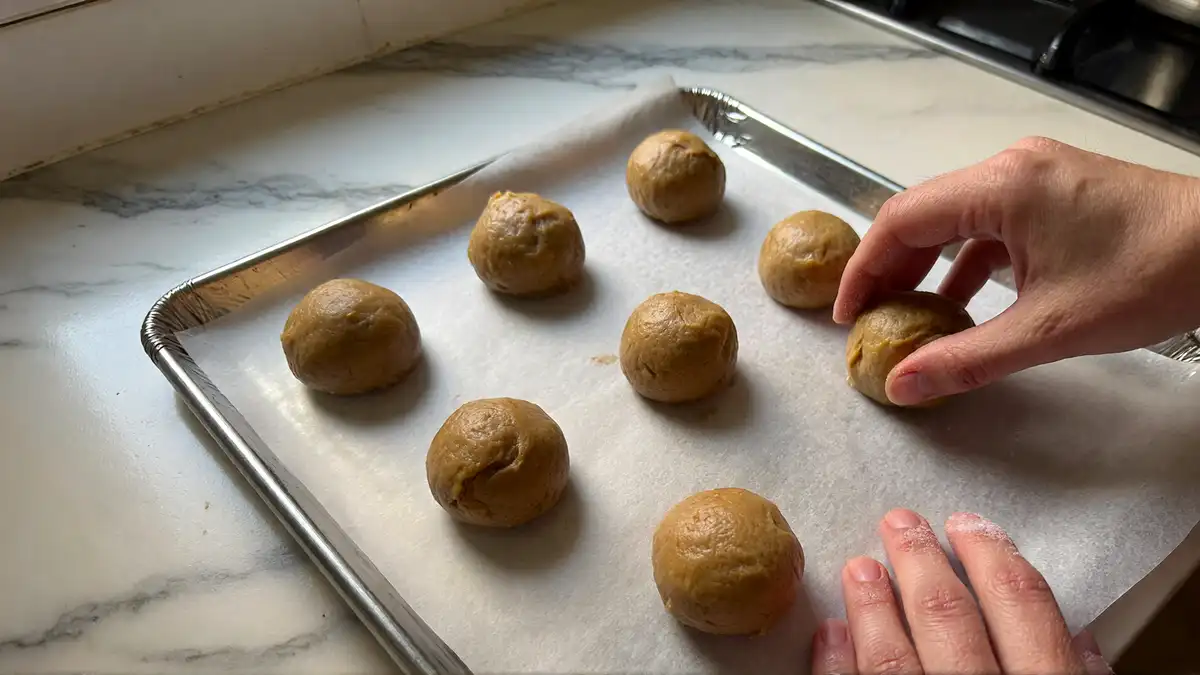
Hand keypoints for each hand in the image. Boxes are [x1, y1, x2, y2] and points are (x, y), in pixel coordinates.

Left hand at [811, 509, 1110, 674]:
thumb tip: (1076, 634)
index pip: (1022, 607)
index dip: (994, 557)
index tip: (969, 524)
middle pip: (949, 620)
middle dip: (921, 563)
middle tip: (899, 521)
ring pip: (893, 659)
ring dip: (872, 607)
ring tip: (859, 567)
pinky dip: (838, 664)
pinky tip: (830, 633)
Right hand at [833, 137, 1199, 405]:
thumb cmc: (1148, 279)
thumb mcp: (1049, 331)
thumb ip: (966, 359)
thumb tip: (902, 386)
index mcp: (1000, 186)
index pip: (900, 220)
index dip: (864, 270)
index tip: (847, 317)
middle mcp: (1009, 167)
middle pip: (921, 214)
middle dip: (889, 269)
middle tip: (870, 321)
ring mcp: (1035, 174)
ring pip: (955, 217)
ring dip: (927, 265)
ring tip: (908, 316)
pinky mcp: (1055, 190)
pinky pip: (989, 221)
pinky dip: (967, 261)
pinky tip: (963, 302)